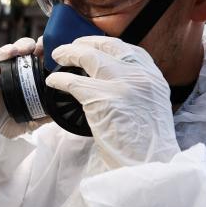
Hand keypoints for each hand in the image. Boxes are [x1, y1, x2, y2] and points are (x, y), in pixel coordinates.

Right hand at [0, 37, 46, 137]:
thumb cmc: (11, 122)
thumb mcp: (34, 118)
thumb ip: (47, 113)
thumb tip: (63, 110)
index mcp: (21, 77)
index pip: (29, 57)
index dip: (37, 48)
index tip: (45, 46)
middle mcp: (7, 74)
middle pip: (14, 52)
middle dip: (23, 45)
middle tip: (32, 47)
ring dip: (5, 51)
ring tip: (13, 51)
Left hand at [45, 36, 179, 168]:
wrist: (150, 163)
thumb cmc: (147, 143)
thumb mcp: (151, 107)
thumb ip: (137, 90)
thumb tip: (114, 83)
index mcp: (153, 77)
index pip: (128, 50)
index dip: (106, 44)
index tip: (92, 45)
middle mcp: (140, 75)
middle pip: (107, 47)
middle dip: (85, 43)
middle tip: (69, 48)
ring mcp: (122, 85)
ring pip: (89, 57)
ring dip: (69, 54)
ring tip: (56, 56)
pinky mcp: (103, 99)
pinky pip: (74, 82)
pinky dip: (60, 79)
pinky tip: (53, 81)